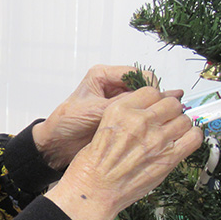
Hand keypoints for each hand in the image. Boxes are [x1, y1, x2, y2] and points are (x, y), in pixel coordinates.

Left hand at [33, 65, 176, 169]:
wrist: (56, 145)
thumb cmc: (65, 123)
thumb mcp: (93, 111)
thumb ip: (121, 105)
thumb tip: (151, 98)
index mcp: (103, 75)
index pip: (138, 74)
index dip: (150, 87)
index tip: (156, 104)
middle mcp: (112, 85)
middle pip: (145, 87)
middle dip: (154, 100)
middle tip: (164, 115)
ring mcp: (118, 101)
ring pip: (145, 101)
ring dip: (152, 111)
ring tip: (162, 122)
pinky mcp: (120, 116)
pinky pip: (140, 115)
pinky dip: (148, 120)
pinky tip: (156, 127)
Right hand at [44, 86, 202, 219]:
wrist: (93, 191)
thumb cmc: (93, 165)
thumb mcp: (103, 127)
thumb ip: (127, 117)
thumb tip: (149, 112)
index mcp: (121, 110)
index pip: (151, 91)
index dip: (155, 100)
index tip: (155, 107)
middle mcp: (140, 121)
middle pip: (171, 103)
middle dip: (170, 111)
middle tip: (165, 121)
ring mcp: (157, 138)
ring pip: (185, 119)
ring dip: (180, 125)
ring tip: (172, 134)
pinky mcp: (169, 157)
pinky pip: (194, 138)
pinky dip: (193, 137)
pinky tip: (184, 141)